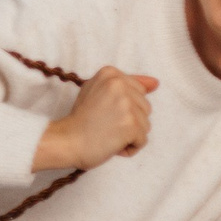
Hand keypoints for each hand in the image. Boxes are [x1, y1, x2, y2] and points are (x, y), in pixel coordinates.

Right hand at [31, 65, 158, 171]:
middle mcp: (120, 84)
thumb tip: (155, 83)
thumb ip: (126, 84)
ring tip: (107, 133)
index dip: (122, 107)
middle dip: (128, 120)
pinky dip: (129, 147)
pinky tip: (111, 144)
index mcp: (111, 74)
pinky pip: (142, 140)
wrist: (65, 141)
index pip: (138, 91)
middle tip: (103, 123)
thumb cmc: (80, 120)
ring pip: (145, 125)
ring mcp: (126, 104)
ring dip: (129, 135)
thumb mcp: (98, 92)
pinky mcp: (131, 125)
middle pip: (145, 107)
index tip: (102, 111)